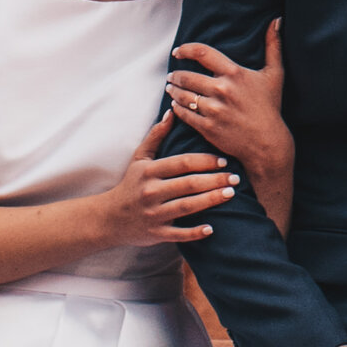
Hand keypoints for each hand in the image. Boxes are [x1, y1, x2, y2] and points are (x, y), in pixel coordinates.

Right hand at [92, 115, 238, 249]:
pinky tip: (211, 228)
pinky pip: (178, 234)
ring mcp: (154, 214)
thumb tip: (172, 112)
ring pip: (186, 206)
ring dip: (210, 200)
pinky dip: (194, 232)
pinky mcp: (156, 233)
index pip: (181, 163)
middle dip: (214, 180)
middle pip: (188, 184)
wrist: (110, 217)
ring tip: (230, 194)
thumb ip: (156, 136)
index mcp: (149, 171)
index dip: (205, 161)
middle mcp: (151, 192)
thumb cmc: (130, 184)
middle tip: (236, 178)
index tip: (224, 160)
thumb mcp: (139, 159)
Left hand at [167, 25, 289, 173]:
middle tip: (172, 75)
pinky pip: (185, 114)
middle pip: (188, 76)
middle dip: (176, 74)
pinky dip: (177, 108)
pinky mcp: (208, 128)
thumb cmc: (270, 107)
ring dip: (173, 90)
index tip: (178, 51)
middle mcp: (222, 90)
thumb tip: (276, 20)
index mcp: (235, 73)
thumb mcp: (275, 74)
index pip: (202, 53)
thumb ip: (273, 46)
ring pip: (183, 95)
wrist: (267, 143)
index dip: (186, 49)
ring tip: (171, 88)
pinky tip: (175, 105)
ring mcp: (214, 110)